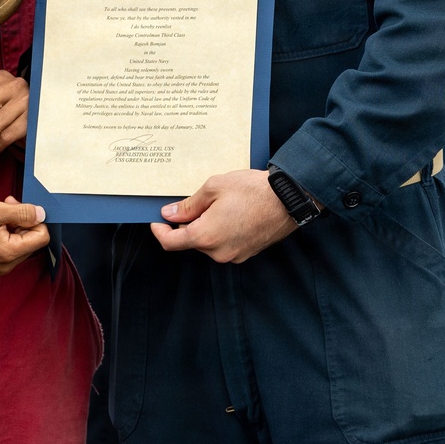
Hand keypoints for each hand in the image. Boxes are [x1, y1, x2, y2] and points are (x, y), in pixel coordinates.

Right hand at [0, 195, 48, 274]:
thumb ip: (23, 212)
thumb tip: (42, 214)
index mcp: (9, 254)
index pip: (41, 237)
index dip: (35, 219)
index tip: (20, 206)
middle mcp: (5, 266)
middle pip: (31, 241)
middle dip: (23, 221)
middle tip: (7, 205)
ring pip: (20, 244)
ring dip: (14, 225)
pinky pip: (8, 249)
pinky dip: (6, 234)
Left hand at [150, 169, 297, 263]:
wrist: (287, 199)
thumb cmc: (251, 190)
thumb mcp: (213, 188)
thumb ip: (188, 205)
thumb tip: (170, 214)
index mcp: (205, 236)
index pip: (171, 243)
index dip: (160, 231)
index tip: (157, 221)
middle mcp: (218, 252)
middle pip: (191, 241)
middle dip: (187, 224)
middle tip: (194, 203)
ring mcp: (233, 255)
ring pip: (208, 243)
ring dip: (205, 228)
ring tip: (218, 205)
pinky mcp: (246, 253)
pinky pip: (224, 245)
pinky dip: (220, 232)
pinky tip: (230, 214)